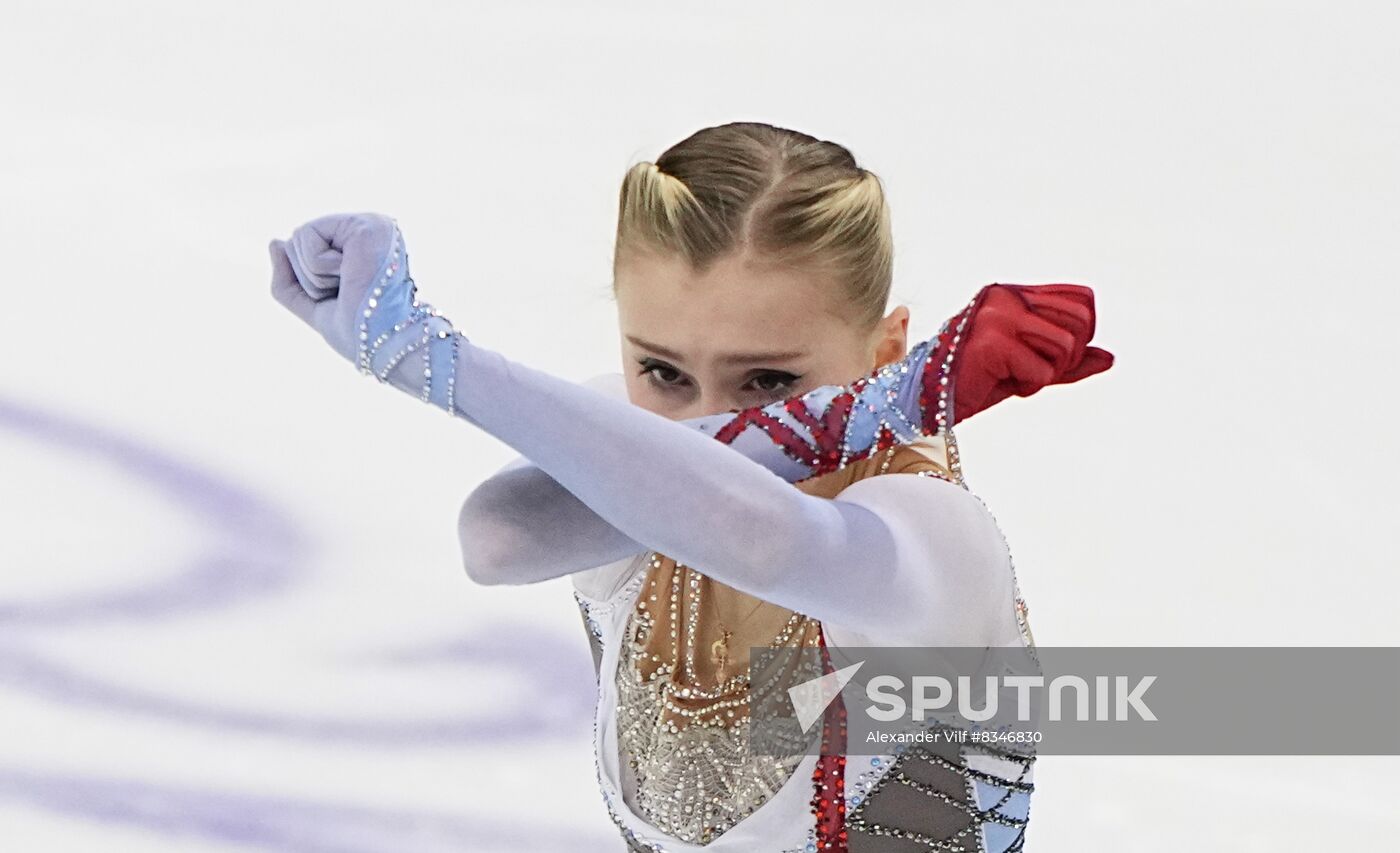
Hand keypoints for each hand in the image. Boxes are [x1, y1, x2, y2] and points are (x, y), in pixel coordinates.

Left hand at [268, 212, 425, 371]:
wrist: (383, 345)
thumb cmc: (360, 332)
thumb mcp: (314, 306)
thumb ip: (289, 279)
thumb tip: (275, 242)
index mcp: (361, 245)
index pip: (304, 249)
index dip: (310, 282)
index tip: (345, 297)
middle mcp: (367, 228)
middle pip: (296, 240)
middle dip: (309, 278)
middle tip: (347, 292)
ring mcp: (368, 222)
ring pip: (298, 238)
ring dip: (315, 276)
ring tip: (351, 285)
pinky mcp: (362, 225)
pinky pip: (307, 236)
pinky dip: (318, 268)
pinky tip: (350, 275)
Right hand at [952, 283, 1113, 422]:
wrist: (926, 400)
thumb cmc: (976, 381)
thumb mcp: (1029, 366)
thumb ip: (1068, 361)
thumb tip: (1109, 358)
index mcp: (1014, 293)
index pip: (1083, 299)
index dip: (1083, 333)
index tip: (1055, 355)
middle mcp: (1006, 297)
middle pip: (1081, 321)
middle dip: (1068, 356)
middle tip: (1036, 370)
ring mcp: (997, 317)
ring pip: (1065, 346)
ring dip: (1046, 373)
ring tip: (1016, 376)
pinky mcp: (992, 343)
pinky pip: (1042, 372)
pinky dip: (1028, 387)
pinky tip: (1002, 383)